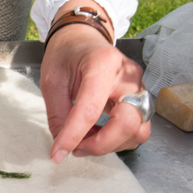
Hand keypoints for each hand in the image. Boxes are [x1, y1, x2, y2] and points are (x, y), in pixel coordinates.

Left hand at [40, 0, 150, 162]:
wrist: (82, 38)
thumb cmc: (66, 54)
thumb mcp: (52, 81)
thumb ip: (58, 114)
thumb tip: (64, 144)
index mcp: (102, 64)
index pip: (91, 110)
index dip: (73, 136)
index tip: (57, 153)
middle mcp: (127, 76)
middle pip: (128, 124)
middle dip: (100, 144)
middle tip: (75, 147)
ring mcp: (138, 87)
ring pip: (137, 132)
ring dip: (109, 144)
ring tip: (84, 139)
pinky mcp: (140, 99)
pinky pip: (136, 130)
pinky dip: (115, 140)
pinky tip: (95, 134)